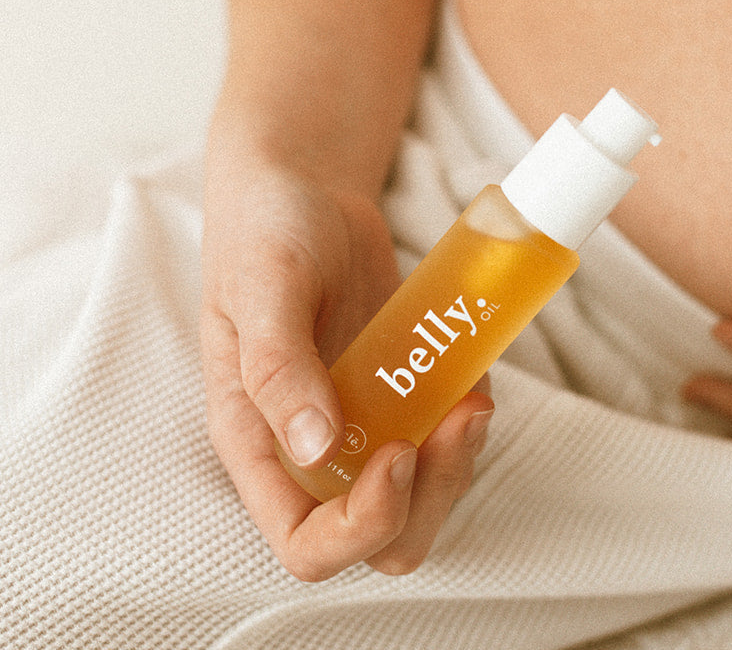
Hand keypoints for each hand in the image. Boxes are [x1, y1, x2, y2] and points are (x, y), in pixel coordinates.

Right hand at [201, 136, 492, 580]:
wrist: (302, 189)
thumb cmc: (262, 232)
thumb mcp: (261, 288)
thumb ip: (278, 368)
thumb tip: (315, 447)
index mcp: (259, 442)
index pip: (304, 542)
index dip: (358, 527)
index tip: (397, 456)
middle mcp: (312, 449)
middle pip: (379, 536)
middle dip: (428, 498)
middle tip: (454, 421)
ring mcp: (362, 422)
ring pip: (424, 495)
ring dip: (458, 463)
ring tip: (472, 397)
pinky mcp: (401, 390)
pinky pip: (445, 434)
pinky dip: (469, 418)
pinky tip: (472, 372)